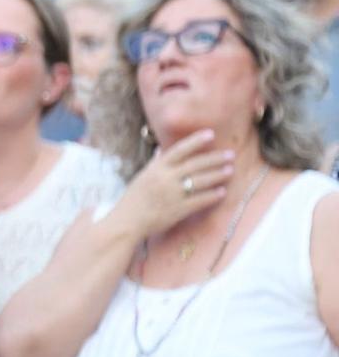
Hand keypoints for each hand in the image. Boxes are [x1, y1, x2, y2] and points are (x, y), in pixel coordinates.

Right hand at [113, 130, 235, 241]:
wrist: (127, 222)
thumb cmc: (134, 198)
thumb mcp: (143, 177)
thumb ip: (156, 164)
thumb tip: (163, 150)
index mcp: (156, 168)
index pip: (179, 150)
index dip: (196, 141)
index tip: (211, 134)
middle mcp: (165, 178)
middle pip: (195, 164)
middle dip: (215, 159)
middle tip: (230, 155)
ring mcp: (172, 194)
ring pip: (201, 181)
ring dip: (217, 175)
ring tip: (230, 170)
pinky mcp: (178, 210)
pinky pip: (200, 200)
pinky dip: (212, 195)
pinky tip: (222, 192)